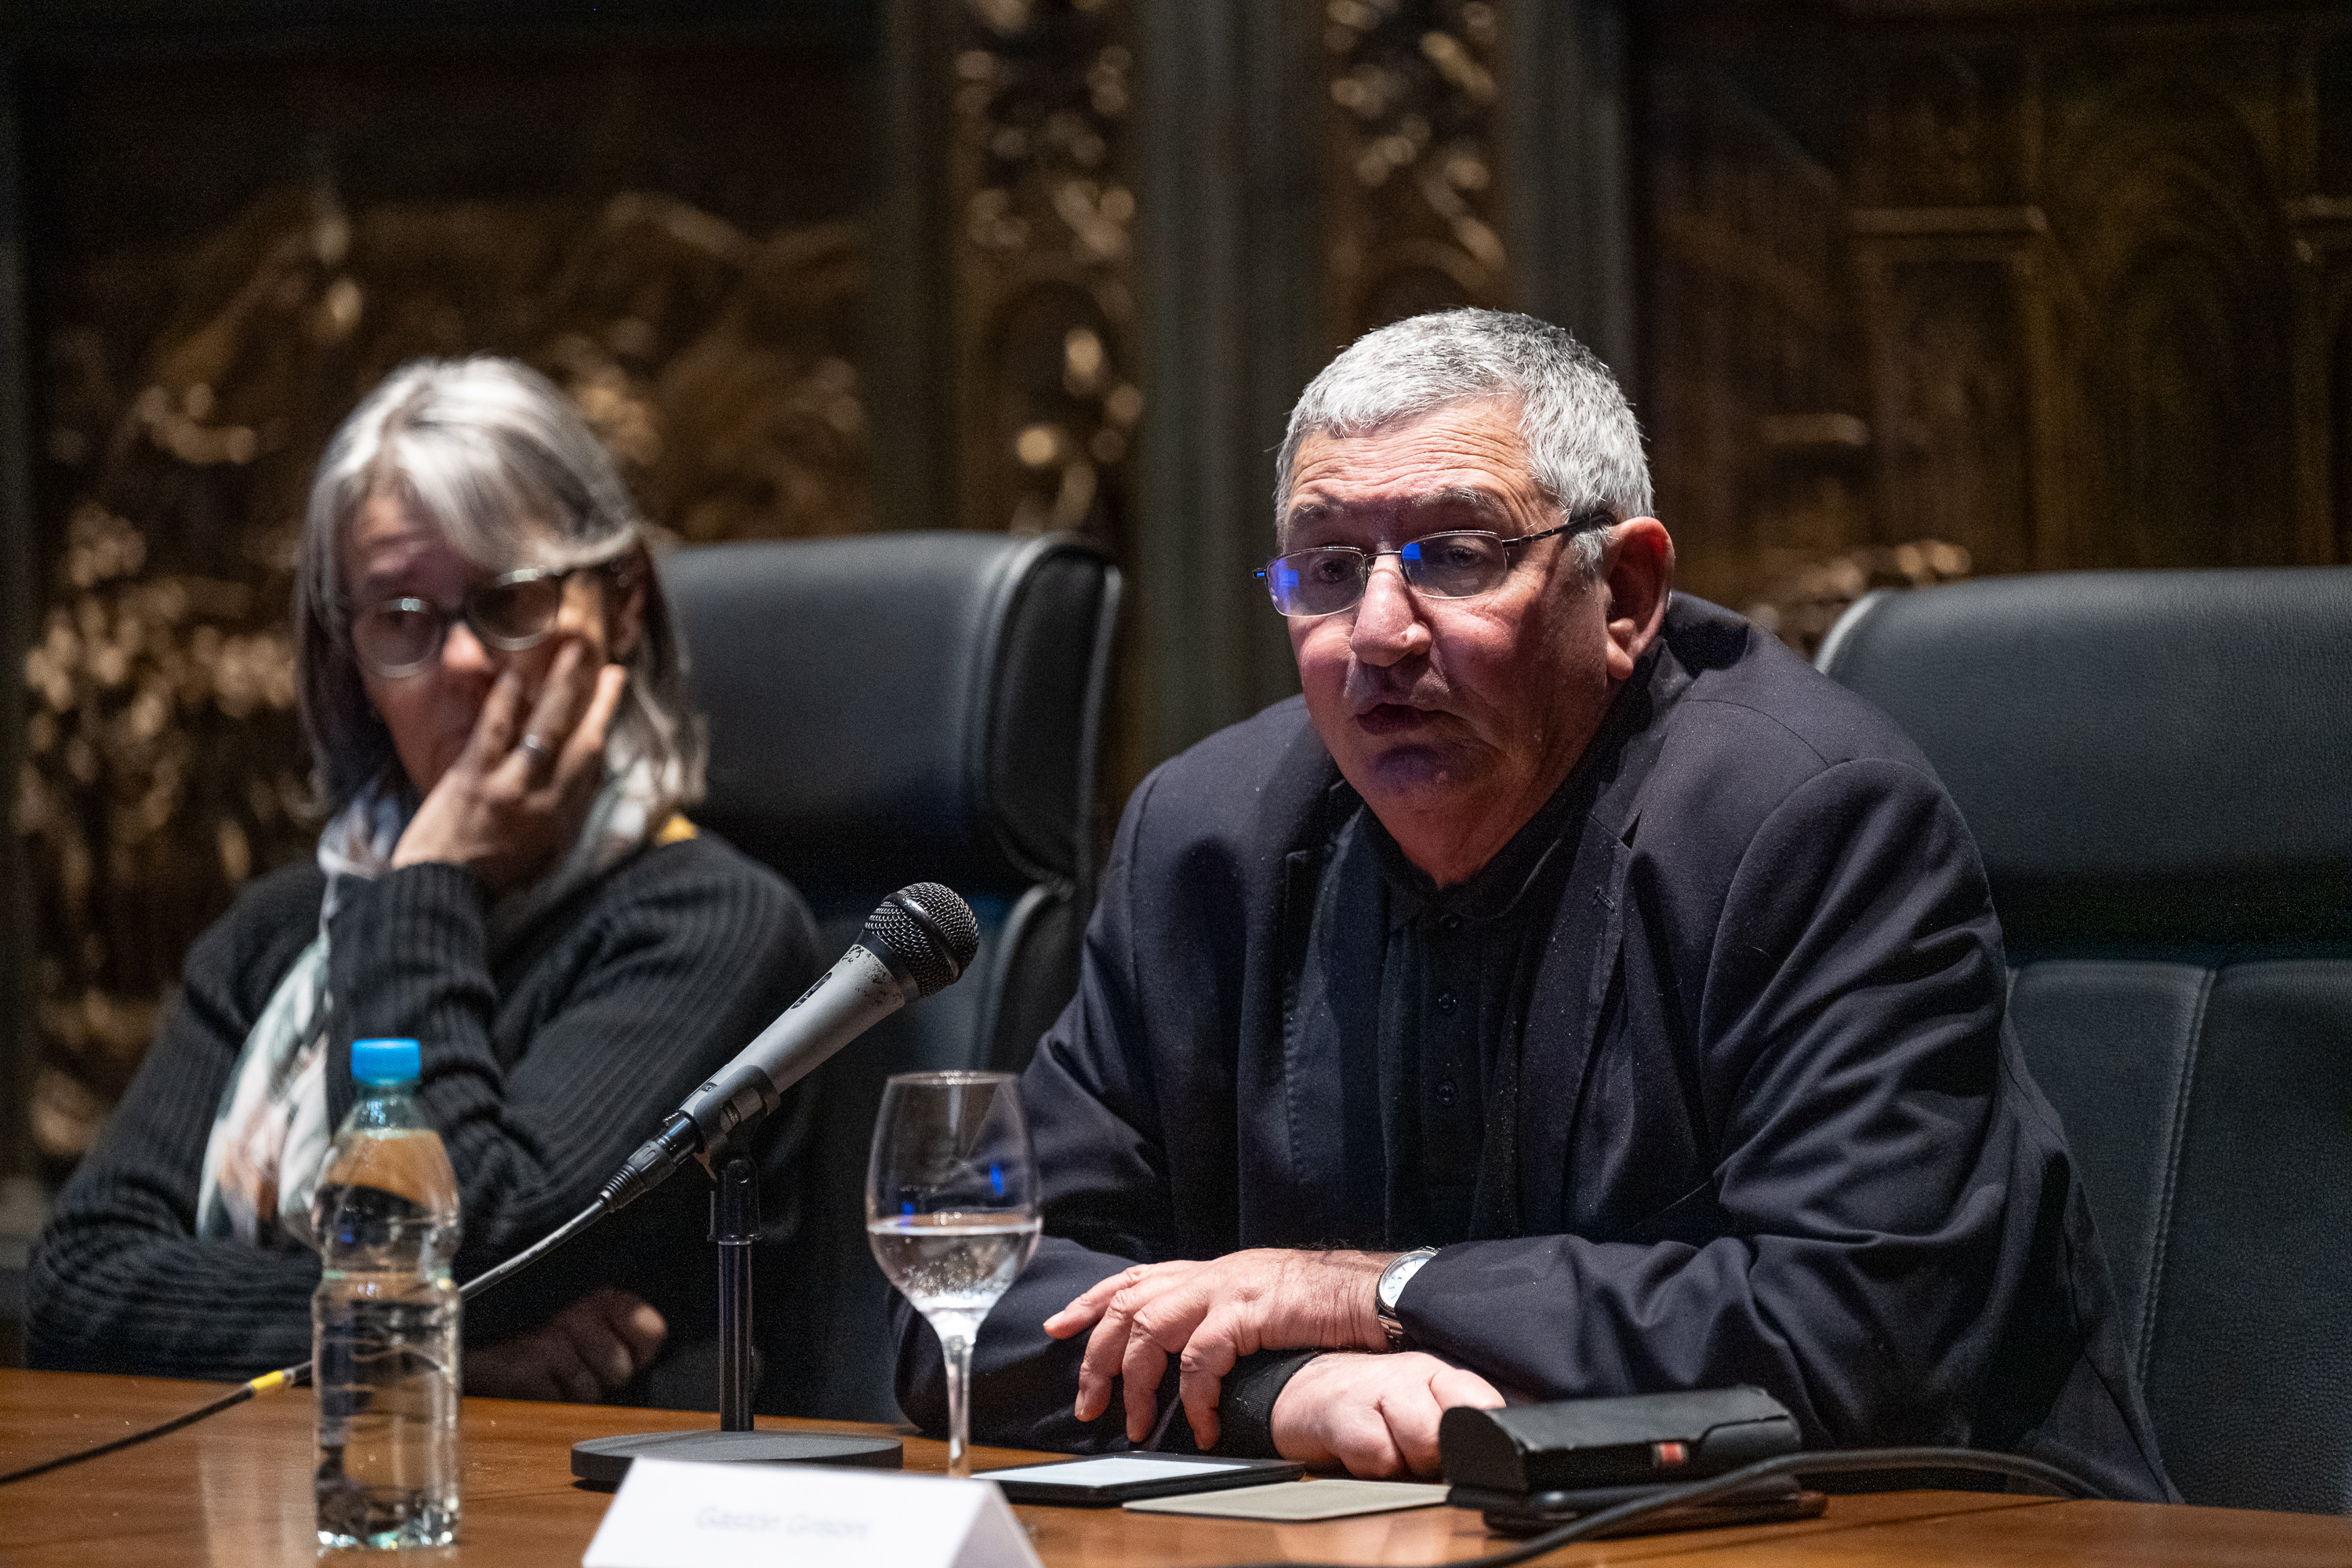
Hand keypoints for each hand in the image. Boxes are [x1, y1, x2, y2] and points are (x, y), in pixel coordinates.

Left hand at [391, 639, 624, 894]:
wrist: (441, 893)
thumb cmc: (487, 881)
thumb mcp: (540, 857)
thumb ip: (559, 821)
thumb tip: (573, 788)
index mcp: (562, 819)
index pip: (591, 766)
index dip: (605, 728)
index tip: (614, 704)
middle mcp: (545, 798)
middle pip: (580, 739)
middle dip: (597, 701)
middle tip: (609, 668)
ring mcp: (510, 784)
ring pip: (545, 727)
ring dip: (561, 687)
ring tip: (569, 654)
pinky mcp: (474, 776)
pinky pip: (495, 730)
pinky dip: (506, 701)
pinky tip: (514, 675)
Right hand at [466, 1286, 666, 1403]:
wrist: (466, 1340)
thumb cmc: (532, 1335)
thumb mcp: (583, 1320)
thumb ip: (624, 1327)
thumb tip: (655, 1338)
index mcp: (596, 1295)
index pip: (651, 1328)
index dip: (642, 1351)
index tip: (631, 1355)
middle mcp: (574, 1312)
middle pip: (621, 1370)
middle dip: (602, 1381)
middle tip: (572, 1367)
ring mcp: (547, 1341)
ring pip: (590, 1393)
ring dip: (572, 1396)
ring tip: (548, 1376)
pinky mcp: (523, 1371)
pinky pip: (558, 1406)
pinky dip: (546, 1405)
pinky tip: (531, 1387)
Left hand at [1042, 1249, 1391, 1447]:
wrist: (1376, 1293)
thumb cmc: (1328, 1307)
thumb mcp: (1265, 1303)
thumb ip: (1228, 1316)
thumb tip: (1199, 1353)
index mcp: (1213, 1271)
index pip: (1136, 1278)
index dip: (1093, 1301)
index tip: (1060, 1326)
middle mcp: (1211, 1273)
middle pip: (1128, 1304)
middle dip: (1097, 1354)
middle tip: (1088, 1403)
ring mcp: (1226, 1288)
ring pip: (1149, 1328)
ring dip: (1136, 1382)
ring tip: (1138, 1424)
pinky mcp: (1246, 1311)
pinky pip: (1200, 1358)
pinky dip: (1193, 1397)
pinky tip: (1202, 1426)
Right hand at [1270, 1351, 1502, 1478]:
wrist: (1308, 1393)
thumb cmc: (1376, 1406)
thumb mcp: (1427, 1407)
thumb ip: (1464, 1419)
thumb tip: (1510, 1440)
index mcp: (1443, 1375)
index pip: (1488, 1402)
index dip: (1488, 1432)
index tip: (1476, 1451)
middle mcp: (1415, 1376)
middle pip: (1457, 1429)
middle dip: (1442, 1456)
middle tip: (1419, 1452)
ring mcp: (1380, 1390)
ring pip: (1424, 1439)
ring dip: (1409, 1462)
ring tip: (1391, 1450)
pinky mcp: (1345, 1414)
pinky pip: (1379, 1455)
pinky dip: (1375, 1466)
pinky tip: (1362, 1450)